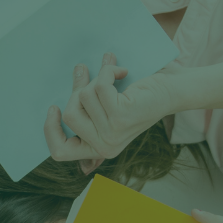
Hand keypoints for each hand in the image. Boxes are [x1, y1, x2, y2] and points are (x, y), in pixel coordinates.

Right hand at [44, 54, 173, 170]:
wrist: (172, 91)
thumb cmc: (142, 97)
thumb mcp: (110, 107)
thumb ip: (90, 104)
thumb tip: (75, 75)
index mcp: (99, 150)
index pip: (60, 152)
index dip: (50, 130)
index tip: (53, 107)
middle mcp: (104, 146)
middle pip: (69, 115)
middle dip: (78, 89)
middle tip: (87, 73)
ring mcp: (112, 133)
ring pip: (83, 98)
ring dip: (96, 78)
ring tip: (112, 73)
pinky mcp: (119, 116)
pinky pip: (98, 87)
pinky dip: (108, 71)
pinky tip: (122, 71)